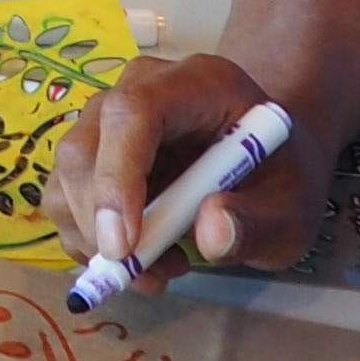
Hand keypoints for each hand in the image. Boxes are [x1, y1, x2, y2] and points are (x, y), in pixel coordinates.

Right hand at [46, 49, 333, 278]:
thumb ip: (258, 222)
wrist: (266, 158)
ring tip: (160, 268)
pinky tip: (141, 256)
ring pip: (66, 176)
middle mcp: (138, 89)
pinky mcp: (92, 152)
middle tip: (141, 277)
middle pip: (84, 146)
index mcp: (195, 84)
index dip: (117, 176)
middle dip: (98, 222)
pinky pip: (65, 196)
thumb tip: (210, 235)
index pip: (133, 113)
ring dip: (94, 237)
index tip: (124, 245)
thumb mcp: (294, 208)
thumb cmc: (280, 176)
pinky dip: (89, 240)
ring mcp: (107, 119)